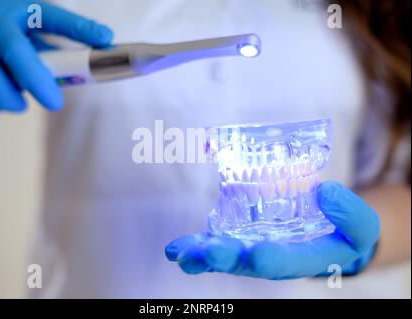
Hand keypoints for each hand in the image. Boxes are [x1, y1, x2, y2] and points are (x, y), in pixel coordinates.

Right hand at [0, 0, 112, 111]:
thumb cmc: (11, 25)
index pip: (52, 16)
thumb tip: (104, 43)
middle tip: (55, 104)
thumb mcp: (37, 22)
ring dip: (8, 97)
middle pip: (15, 50)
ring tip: (20, 105)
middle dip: (37, 81)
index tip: (104, 39)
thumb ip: (65, 35)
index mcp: (20, 7)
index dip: (78, 27)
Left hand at [165, 181, 379, 278]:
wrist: (326, 234)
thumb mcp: (362, 226)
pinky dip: (196, 246)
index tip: (257, 254)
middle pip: (247, 262)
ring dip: (201, 255)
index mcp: (305, 259)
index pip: (287, 263)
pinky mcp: (240, 237)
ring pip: (225, 255)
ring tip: (180, 254)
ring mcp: (253, 249)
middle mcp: (273, 258)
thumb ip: (353, 213)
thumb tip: (326, 191)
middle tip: (207, 253)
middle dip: (226, 258)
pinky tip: (177, 248)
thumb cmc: (345, 232)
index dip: (271, 259)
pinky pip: (216, 242)